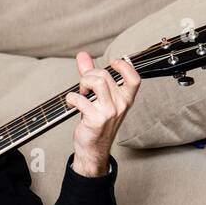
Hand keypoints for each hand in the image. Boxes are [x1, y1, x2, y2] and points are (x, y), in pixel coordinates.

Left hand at [65, 50, 140, 175]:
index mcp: (125, 99)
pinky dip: (71, 98)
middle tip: (83, 87)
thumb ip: (90, 75)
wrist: (93, 149)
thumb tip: (82, 55)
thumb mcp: (98, 98)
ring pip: (97, 81)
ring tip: (81, 93)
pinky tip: (71, 104)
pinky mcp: (96, 119)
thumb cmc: (96, 122)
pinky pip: (80, 98)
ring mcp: (110, 112)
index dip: (124, 66)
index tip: (112, 63)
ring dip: (82, 83)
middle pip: (104, 75)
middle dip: (88, 76)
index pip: (134, 78)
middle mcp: (121, 105)